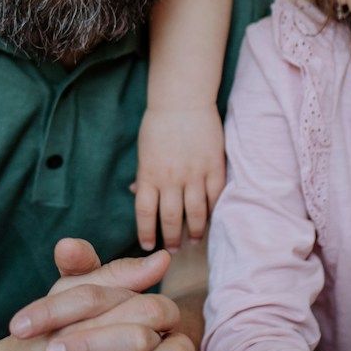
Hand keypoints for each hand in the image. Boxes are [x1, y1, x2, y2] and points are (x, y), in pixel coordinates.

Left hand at [132, 105, 227, 249]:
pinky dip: (213, 210)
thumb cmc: (159, 124)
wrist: (183, 100)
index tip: (149, 245)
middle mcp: (171, 178)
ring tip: (194, 240)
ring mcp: (194, 173)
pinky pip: (215, 196)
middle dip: (172, 238)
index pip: (144, 213)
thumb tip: (134, 191)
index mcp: (149, 175)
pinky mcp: (214, 167)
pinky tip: (212, 219)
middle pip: (170, 218)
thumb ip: (143, 174)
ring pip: (196, 212)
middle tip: (174, 249)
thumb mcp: (144, 151)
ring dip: (195, 230)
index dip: (146, 232)